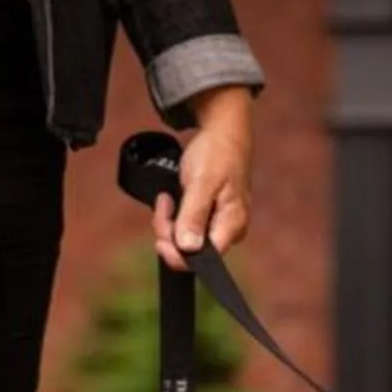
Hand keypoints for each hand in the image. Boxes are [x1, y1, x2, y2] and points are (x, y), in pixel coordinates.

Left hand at [154, 86, 254, 269]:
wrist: (223, 132)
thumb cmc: (218, 154)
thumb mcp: (202, 182)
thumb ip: (194, 215)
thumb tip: (188, 248)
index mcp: (232, 226)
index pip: (203, 259)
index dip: (177, 253)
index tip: (160, 235)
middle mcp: (228, 230)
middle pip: (191, 250)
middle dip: (169, 232)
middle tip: (163, 205)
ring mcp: (218, 223)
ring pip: (185, 239)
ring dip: (168, 222)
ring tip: (168, 197)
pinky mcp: (208, 216)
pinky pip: (185, 226)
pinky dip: (173, 215)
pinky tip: (172, 198)